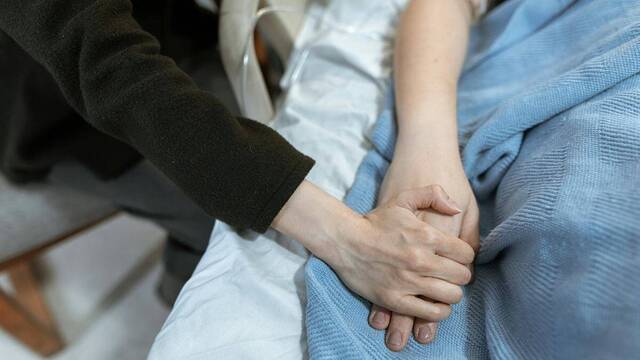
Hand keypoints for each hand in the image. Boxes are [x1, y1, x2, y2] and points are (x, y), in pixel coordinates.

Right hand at [330, 185, 474, 320]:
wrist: (345, 241)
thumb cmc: (375, 221)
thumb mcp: (402, 199)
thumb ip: (433, 195)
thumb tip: (456, 209)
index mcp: (426, 235)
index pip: (467, 253)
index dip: (465, 256)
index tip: (456, 257)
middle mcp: (420, 260)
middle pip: (462, 276)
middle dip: (460, 274)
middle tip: (450, 273)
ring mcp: (408, 282)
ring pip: (451, 296)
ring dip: (451, 293)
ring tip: (443, 287)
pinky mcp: (395, 300)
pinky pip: (432, 313)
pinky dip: (439, 311)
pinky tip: (435, 303)